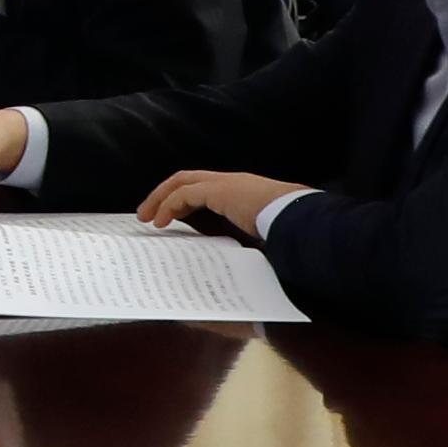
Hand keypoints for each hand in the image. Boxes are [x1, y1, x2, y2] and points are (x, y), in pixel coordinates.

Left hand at [138, 167, 310, 243]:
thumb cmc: (289, 233)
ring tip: (146, 217)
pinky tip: (159, 221)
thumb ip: (242, 245)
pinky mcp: (220, 190)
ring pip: (182, 182)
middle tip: (148, 215)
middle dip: (164, 195)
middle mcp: (233, 183)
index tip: (171, 217)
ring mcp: (226, 184)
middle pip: (188, 180)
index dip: (185, 200)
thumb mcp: (261, 240)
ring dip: (160, 198)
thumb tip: (227, 266)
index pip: (206, 189)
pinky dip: (168, 205)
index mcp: (243, 193)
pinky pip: (184, 194)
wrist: (301, 220)